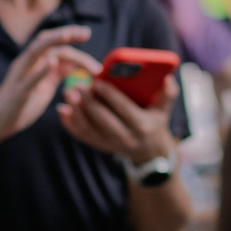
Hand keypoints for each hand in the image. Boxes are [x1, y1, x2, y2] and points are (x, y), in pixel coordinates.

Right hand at [0, 27, 89, 140]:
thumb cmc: (22, 105)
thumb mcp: (44, 86)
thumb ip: (58, 74)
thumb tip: (76, 64)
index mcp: (34, 63)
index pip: (53, 44)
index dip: (69, 36)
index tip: (87, 32)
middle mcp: (26, 64)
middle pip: (46, 41)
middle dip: (66, 34)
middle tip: (86, 32)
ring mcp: (20, 76)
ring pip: (36, 52)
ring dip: (53, 42)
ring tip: (69, 35)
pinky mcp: (18, 92)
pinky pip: (29, 79)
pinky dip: (41, 70)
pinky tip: (53, 62)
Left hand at [58, 73, 175, 165]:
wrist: (148, 151)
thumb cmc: (155, 122)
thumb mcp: (164, 110)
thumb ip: (167, 95)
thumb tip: (168, 79)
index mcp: (141, 125)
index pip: (124, 109)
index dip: (110, 95)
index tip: (97, 81)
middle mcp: (125, 137)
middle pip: (103, 119)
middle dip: (88, 102)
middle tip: (76, 85)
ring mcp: (110, 144)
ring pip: (89, 129)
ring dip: (76, 112)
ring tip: (68, 93)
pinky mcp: (99, 145)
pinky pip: (82, 135)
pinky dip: (70, 124)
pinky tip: (62, 110)